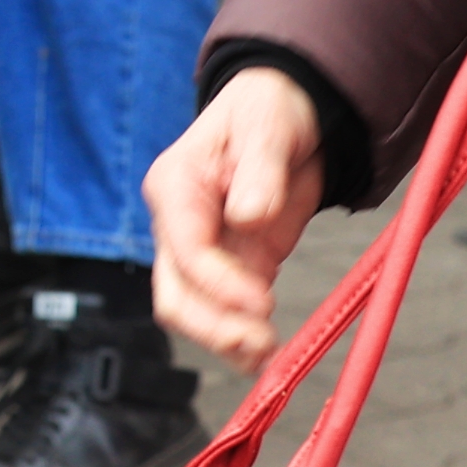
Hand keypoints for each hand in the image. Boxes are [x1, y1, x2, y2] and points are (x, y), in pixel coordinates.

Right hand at [146, 66, 325, 369]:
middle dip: (212, 325)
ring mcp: (204, 249)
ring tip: (268, 356)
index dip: (218, 282)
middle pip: (174, 292)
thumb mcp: (267, 127)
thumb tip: (249, 218)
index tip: (261, 301)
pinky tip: (267, 357)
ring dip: (226, 338)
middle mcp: (179, 223)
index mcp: (175, 186)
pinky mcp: (236, 265)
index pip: (184, 248)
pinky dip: (243, 338)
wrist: (292, 113)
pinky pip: (228, 312)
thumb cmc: (269, 109)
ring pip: (193, 310)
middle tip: (258, 342)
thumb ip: (259, 172)